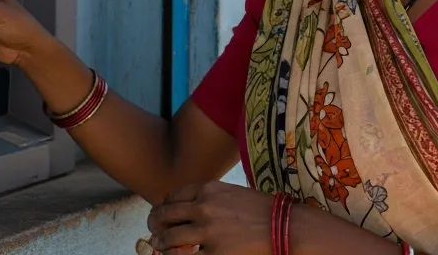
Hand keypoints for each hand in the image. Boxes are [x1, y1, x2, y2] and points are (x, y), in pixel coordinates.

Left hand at [146, 181, 273, 254]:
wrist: (284, 226)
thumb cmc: (263, 210)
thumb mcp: (233, 194)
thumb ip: (210, 198)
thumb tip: (191, 209)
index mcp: (208, 189)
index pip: (173, 196)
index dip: (163, 206)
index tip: (161, 212)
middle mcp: (203, 207)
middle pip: (165, 215)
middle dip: (155, 223)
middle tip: (153, 230)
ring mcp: (207, 231)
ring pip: (169, 238)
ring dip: (160, 244)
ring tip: (159, 246)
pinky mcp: (214, 253)